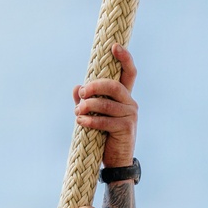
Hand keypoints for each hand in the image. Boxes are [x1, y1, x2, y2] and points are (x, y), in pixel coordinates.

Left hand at [73, 45, 137, 167]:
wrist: (117, 161)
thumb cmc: (105, 136)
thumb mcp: (94, 116)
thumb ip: (86, 101)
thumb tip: (76, 87)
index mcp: (125, 97)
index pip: (129, 73)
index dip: (124, 58)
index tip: (114, 46)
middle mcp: (131, 103)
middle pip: (114, 86)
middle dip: (94, 86)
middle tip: (82, 92)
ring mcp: (130, 116)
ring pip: (106, 104)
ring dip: (87, 106)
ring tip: (77, 112)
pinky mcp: (126, 128)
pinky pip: (104, 120)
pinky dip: (89, 120)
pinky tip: (80, 121)